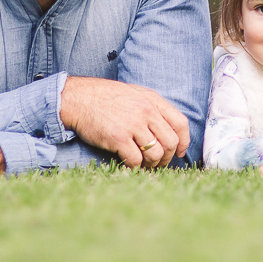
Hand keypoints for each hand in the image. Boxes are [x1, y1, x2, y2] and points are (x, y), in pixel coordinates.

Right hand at [59, 77, 188, 168]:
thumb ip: (152, 108)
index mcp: (153, 100)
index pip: (180, 123)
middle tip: (159, 163)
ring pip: (155, 153)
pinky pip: (136, 160)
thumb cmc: (105, 98)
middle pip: (171, 141)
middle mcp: (146, 111)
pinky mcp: (118, 137)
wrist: (78, 98)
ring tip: (144, 165)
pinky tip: (130, 165)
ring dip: (152, 164)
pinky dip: (135, 167)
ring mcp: (132, 124)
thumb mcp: (135, 94)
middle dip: (167, 157)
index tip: (180, 152)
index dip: (184, 141)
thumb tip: (168, 130)